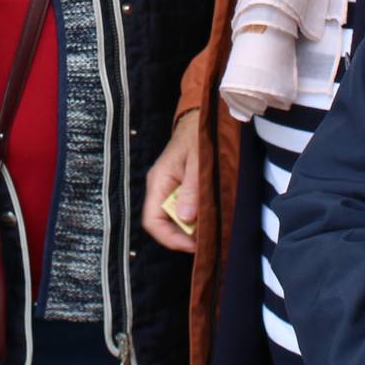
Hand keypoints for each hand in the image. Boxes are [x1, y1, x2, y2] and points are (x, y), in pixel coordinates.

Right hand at [140, 108, 201, 251]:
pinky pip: (181, 210)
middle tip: (207, 239)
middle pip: (163, 224)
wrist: (199, 119)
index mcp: (159, 182)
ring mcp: (167, 189)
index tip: (194, 245)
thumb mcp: (198, 162)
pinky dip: (194, 217)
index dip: (171, 238)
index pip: (153, 222)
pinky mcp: (177, 188)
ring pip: (173, 219)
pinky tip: (208, 217)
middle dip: (183, 236)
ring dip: (190, 228)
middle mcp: (159, 188)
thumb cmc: (198, 136)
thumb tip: (186, 219)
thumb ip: (192, 189)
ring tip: (211, 229)